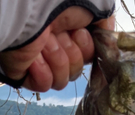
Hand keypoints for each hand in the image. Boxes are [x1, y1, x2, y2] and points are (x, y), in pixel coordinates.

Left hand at [0, 7, 114, 91]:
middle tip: (60, 34)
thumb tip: (110, 48)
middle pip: (76, 70)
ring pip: (63, 80)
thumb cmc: (58, 0)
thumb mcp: (97, 5)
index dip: (86, 48)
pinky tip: (36, 57)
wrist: (29, 8)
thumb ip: (107, 25)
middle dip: (72, 54)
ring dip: (58, 61)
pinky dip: (43, 72)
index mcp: (68, 30)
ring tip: (45, 42)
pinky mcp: (24, 72)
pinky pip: (45, 86)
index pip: (87, 56)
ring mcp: (39, 60)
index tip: (78, 32)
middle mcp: (54, 45)